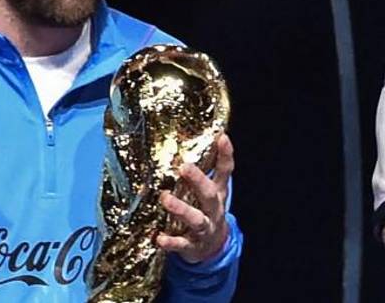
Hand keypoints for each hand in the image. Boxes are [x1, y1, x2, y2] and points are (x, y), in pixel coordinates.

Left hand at [156, 134, 234, 262]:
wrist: (213, 248)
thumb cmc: (207, 211)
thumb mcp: (211, 192)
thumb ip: (204, 172)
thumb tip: (194, 141)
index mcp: (218, 193)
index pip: (225, 172)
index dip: (225, 155)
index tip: (222, 137)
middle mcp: (213, 210)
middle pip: (209, 194)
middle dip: (198, 181)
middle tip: (184, 167)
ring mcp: (204, 229)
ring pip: (195, 219)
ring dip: (181, 209)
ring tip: (165, 198)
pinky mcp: (193, 245)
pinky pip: (182, 243)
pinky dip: (171, 241)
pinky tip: (159, 237)